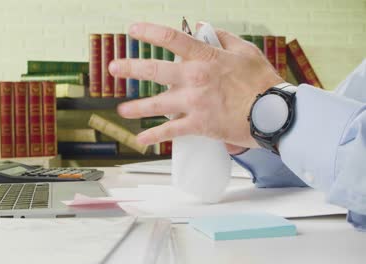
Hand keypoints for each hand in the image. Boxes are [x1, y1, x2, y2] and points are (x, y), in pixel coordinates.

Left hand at [109, 22, 283, 147]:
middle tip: (114, 68)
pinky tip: (141, 138)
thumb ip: (221, 37)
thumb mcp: (245, 51)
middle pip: (155, 71)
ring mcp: (194, 103)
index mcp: (206, 57)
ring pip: (157, 105)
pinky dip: (154, 136)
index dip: (149, 31)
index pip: (172, 38)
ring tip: (122, 110)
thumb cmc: (262, 82)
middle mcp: (195, 78)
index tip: (133, 29)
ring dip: (136, 107)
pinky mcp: (198, 125)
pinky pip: (170, 132)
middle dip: (130, 69)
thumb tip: (202, 26)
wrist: (274, 114)